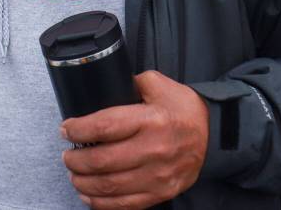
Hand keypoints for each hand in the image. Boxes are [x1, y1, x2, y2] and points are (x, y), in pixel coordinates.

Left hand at [61, 70, 208, 209]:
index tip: (66, 129)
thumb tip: (99, 86)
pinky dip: (102, 203)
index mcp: (151, 120)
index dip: (79, 130)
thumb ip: (128, 82)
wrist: (214, 133)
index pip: (104, 126)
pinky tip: (89, 195)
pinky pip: (126, 204)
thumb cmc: (182, 108)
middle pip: (102, 160)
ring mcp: (159, 175)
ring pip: (110, 186)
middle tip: (67, 155)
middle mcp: (155, 149)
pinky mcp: (162, 192)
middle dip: (76, 159)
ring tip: (74, 174)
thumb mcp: (157, 83)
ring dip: (84, 182)